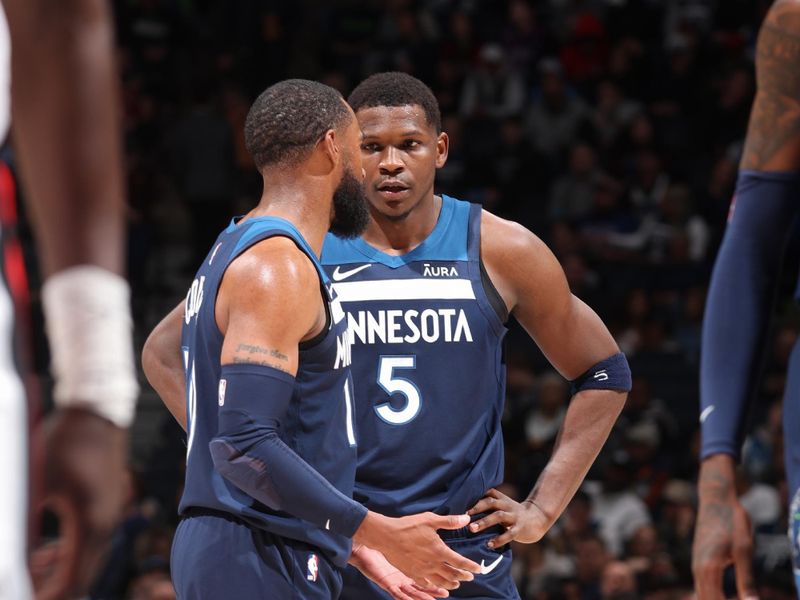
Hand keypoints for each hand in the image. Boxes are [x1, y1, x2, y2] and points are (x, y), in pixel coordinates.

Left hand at [30, 408, 129, 599]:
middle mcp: (105, 525)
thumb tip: (10, 548)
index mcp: (88, 523)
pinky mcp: (108, 508)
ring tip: (30, 570)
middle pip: (81, 578)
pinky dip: (69, 556)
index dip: (45, 597)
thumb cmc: (65, 441)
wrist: (98, 414)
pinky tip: (48, 550)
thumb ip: (20, 517)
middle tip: (24, 590)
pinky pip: (91, 546)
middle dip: (51, 590)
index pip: (69, 582)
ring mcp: (110, 516)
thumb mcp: (35, 480)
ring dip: (59, 573)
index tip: (23, 597)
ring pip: (87, 563)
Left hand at [349, 544, 448, 599]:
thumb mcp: (403, 546)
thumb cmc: (384, 546)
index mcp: (409, 572)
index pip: (427, 579)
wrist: (365, 546)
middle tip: (448, 591)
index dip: (438, 581)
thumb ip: (418, 544)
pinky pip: (396, 594)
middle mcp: (404, 580)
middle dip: (434, 591)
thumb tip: (432, 539)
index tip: (452, 581)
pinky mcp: (386, 584)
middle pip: (422, 589)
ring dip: (422, 597)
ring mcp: (395, 583)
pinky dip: (404, 598)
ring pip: (411, 594)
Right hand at [354, 512, 480, 590]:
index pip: (460, 562)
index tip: (479, 569)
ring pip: (441, 582)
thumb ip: (449, 521)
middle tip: (469, 577)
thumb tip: (466, 519)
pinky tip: (436, 584)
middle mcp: (432, 564)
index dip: (471, 566)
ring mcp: (422, 571)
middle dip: (463, 576)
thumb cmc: (408, 526)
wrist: (387, 536)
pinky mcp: (412, 574)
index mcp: (439, 550)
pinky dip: (434, 586)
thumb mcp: (430, 520)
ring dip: (451, 583)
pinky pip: (426, 584)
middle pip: (452, 575)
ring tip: (457, 583)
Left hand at [467, 488, 548, 547]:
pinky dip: (499, 539)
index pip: (487, 493)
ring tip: (472, 528)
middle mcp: (507, 505)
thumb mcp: (502, 506)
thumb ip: (488, 506)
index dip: (474, 496)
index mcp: (501, 499)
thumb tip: (464, 513)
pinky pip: (509, 533)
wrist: (537, 519)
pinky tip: (490, 544)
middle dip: (477, 508)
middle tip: (463, 515)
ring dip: (484, 522)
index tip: (460, 502)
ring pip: (498, 516)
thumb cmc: (512, 514)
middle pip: (491, 502)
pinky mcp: (520, 528)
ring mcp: (514, 516)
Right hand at [692, 455, 756, 599]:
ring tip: (734, 597)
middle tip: (744, 599)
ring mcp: (697, 565)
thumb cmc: (732, 522)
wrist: (716, 499)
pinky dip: (712, 595)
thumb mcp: (744, 550)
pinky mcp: (700, 561)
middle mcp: (698, 569)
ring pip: (701, 595)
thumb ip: (747, 580)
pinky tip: (723, 596)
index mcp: (708, 568)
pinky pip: (702, 586)